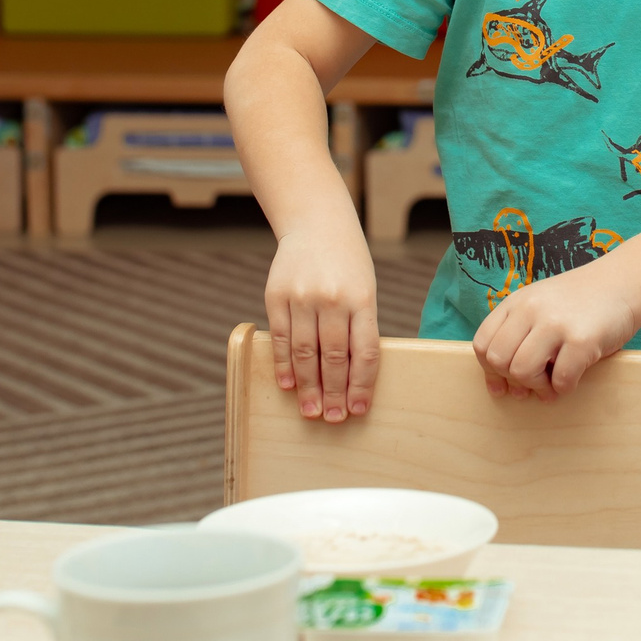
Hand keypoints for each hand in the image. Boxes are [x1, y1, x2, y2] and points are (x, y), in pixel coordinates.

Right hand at [264, 221, 378, 421]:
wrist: (316, 223)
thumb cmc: (348, 263)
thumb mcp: (364, 289)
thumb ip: (358, 327)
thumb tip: (351, 377)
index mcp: (362, 298)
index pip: (364, 351)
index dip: (361, 385)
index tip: (358, 409)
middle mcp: (332, 298)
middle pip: (332, 357)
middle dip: (332, 393)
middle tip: (331, 418)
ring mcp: (302, 296)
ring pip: (303, 352)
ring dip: (307, 386)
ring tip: (310, 411)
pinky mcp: (276, 295)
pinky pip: (279, 337)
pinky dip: (283, 365)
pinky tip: (288, 385)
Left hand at [472, 266, 640, 400]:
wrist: (623, 283)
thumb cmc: (580, 302)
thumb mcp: (540, 306)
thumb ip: (517, 336)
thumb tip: (500, 387)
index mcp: (517, 302)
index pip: (483, 343)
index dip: (490, 370)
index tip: (505, 382)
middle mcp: (531, 309)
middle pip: (498, 360)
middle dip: (514, 379)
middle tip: (535, 380)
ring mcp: (556, 323)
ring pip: (522, 371)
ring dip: (538, 386)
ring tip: (552, 383)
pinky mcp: (582, 340)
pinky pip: (560, 380)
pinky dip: (564, 388)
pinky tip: (572, 379)